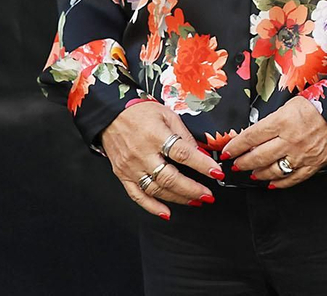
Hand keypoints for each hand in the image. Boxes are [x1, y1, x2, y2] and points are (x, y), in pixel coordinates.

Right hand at [101, 101, 223, 217]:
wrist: (110, 115)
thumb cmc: (140, 113)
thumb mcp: (167, 115)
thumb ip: (184, 135)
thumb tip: (202, 152)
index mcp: (156, 136)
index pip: (183, 153)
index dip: (202, 164)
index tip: (216, 172)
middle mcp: (142, 154)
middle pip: (170, 177)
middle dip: (192, 189)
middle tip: (208, 195)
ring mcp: (131, 167)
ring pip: (156, 189)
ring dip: (178, 198)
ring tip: (195, 200)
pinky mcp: (123, 175)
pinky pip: (137, 195)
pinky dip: (152, 207)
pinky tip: (166, 212)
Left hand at [222, 96, 326, 188]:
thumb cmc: (315, 106)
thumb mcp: (289, 105)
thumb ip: (271, 121)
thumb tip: (251, 136)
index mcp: (282, 121)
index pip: (251, 137)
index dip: (235, 146)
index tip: (226, 151)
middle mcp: (290, 140)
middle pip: (258, 156)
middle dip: (243, 162)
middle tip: (236, 164)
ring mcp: (301, 155)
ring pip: (273, 170)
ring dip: (258, 173)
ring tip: (252, 172)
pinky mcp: (313, 165)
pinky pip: (292, 179)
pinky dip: (279, 183)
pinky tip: (271, 183)